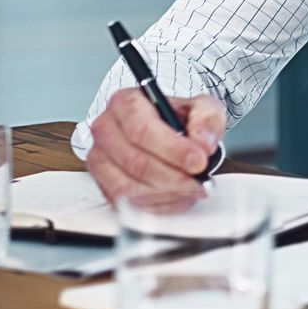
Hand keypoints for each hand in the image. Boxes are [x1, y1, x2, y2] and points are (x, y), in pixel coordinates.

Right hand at [83, 87, 225, 201]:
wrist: (168, 132)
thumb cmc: (179, 119)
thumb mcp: (203, 108)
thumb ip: (207, 120)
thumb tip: (203, 143)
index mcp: (126, 103)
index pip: (142, 130)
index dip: (172, 150)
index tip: (198, 161)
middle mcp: (106, 129)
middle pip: (136, 162)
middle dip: (173, 176)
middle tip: (200, 180)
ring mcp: (100, 159)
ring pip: (129, 187)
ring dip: (167, 193)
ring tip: (192, 188)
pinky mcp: (104, 185)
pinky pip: (128, 204)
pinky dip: (158, 205)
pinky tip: (177, 196)